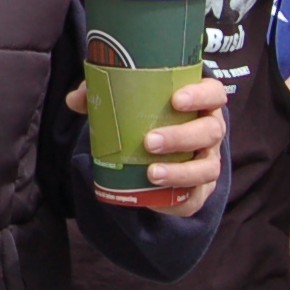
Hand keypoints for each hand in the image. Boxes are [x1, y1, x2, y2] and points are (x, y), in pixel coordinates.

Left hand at [69, 75, 228, 215]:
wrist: (153, 162)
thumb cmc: (145, 123)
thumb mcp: (126, 106)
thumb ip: (102, 97)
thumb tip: (75, 99)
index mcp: (199, 104)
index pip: (213, 93)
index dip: (201, 94)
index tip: (176, 99)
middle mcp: (209, 132)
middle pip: (210, 131)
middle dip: (182, 136)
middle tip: (150, 141)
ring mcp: (207, 162)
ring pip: (207, 167)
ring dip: (181, 171)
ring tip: (152, 172)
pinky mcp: (199, 190)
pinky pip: (196, 196)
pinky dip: (178, 196)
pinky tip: (158, 192)